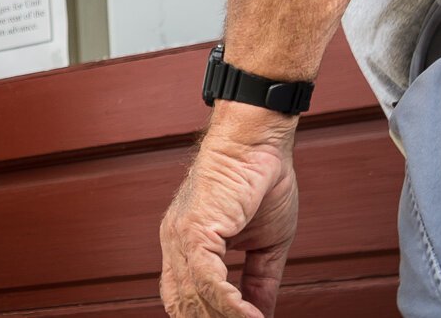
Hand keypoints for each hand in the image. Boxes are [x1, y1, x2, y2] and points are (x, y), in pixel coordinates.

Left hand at [160, 104, 299, 317]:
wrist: (259, 140)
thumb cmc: (260, 180)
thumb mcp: (264, 245)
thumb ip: (259, 283)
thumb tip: (262, 317)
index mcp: (186, 245)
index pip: (185, 299)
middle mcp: (176, 243)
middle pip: (185, 306)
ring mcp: (181, 236)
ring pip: (195, 298)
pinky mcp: (195, 229)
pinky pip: (207, 280)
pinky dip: (230, 304)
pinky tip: (250, 316)